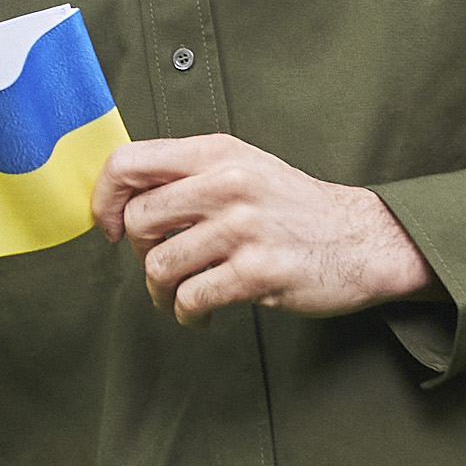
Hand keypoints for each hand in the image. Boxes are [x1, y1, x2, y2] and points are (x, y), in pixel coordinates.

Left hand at [90, 135, 433, 326]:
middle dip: (142, 253)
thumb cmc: (293, 207)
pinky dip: (188, 313)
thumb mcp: (241, 167)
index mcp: (216, 153)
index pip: (129, 162)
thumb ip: (187, 175)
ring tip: (181, 296)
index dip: (105, 198)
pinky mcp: (258, 271)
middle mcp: (227, 183)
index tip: (111, 227)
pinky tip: (202, 312)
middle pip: (139, 221)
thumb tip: (122, 201)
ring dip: (162, 292)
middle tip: (163, 264)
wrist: (361, 239)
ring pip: (160, 266)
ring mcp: (244, 228)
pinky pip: (192, 298)